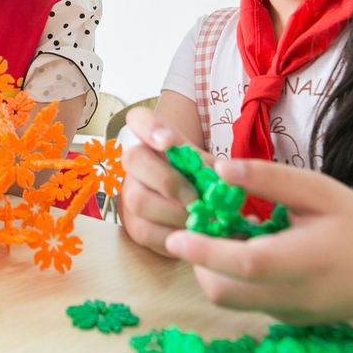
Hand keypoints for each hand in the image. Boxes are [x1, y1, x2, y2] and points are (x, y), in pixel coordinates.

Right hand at [118, 106, 207, 256]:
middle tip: (196, 199)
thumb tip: (223, 178)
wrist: (195, 213)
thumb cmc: (202, 183)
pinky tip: (191, 234)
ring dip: (174, 212)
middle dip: (169, 181)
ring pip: (138, 199)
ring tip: (199, 220)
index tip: (168, 142)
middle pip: (134, 158)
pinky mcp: (133, 224)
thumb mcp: (210, 169)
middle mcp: (136, 162)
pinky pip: (145, 230)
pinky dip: (173, 235)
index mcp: (155, 139)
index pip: (139, 118)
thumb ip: (213, 169)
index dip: (149, 127)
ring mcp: (129, 192)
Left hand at [164, 157, 352, 324]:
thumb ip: (270, 179)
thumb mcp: (319, 191)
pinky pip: (248, 302)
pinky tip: (252, 251)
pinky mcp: (288, 322)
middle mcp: (295, 297)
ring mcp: (290, 315)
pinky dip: (236, 278)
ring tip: (228, 235)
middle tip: (200, 227)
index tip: (176, 235)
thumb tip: (219, 169)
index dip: (206, 251)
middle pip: (224, 292)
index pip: (246, 263)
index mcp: (306, 260)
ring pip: (230, 300)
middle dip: (200, 260)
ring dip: (214, 270)